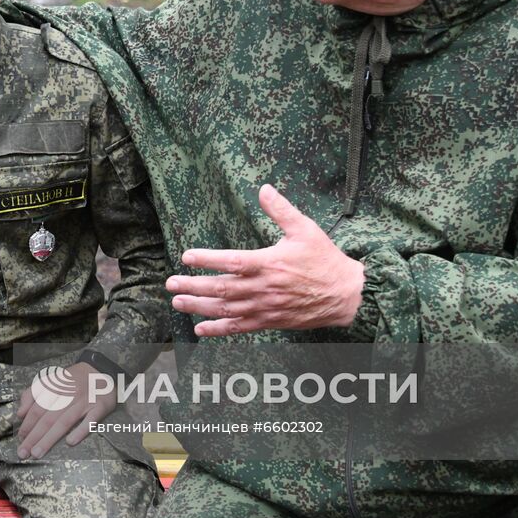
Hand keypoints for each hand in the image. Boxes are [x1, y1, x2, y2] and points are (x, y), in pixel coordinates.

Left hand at [15, 362, 115, 458]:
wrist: (101, 370)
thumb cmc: (71, 380)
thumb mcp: (50, 380)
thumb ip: (32, 394)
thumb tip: (20, 413)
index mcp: (54, 387)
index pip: (38, 408)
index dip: (28, 424)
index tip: (20, 438)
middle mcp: (68, 393)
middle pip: (48, 417)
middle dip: (34, 436)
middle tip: (24, 452)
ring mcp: (84, 401)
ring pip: (65, 421)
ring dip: (50, 438)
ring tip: (38, 452)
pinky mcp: (100, 407)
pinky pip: (90, 421)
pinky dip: (80, 431)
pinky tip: (70, 442)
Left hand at [167, 184, 364, 335]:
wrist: (346, 295)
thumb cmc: (325, 259)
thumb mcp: (305, 229)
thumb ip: (281, 210)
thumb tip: (264, 188)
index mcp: (270, 263)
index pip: (232, 262)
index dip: (208, 260)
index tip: (186, 257)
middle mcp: (264, 288)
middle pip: (222, 289)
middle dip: (193, 286)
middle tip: (170, 283)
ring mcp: (266, 308)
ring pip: (226, 310)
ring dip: (199, 307)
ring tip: (177, 302)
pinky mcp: (270, 322)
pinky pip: (240, 328)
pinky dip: (219, 330)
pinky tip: (200, 329)